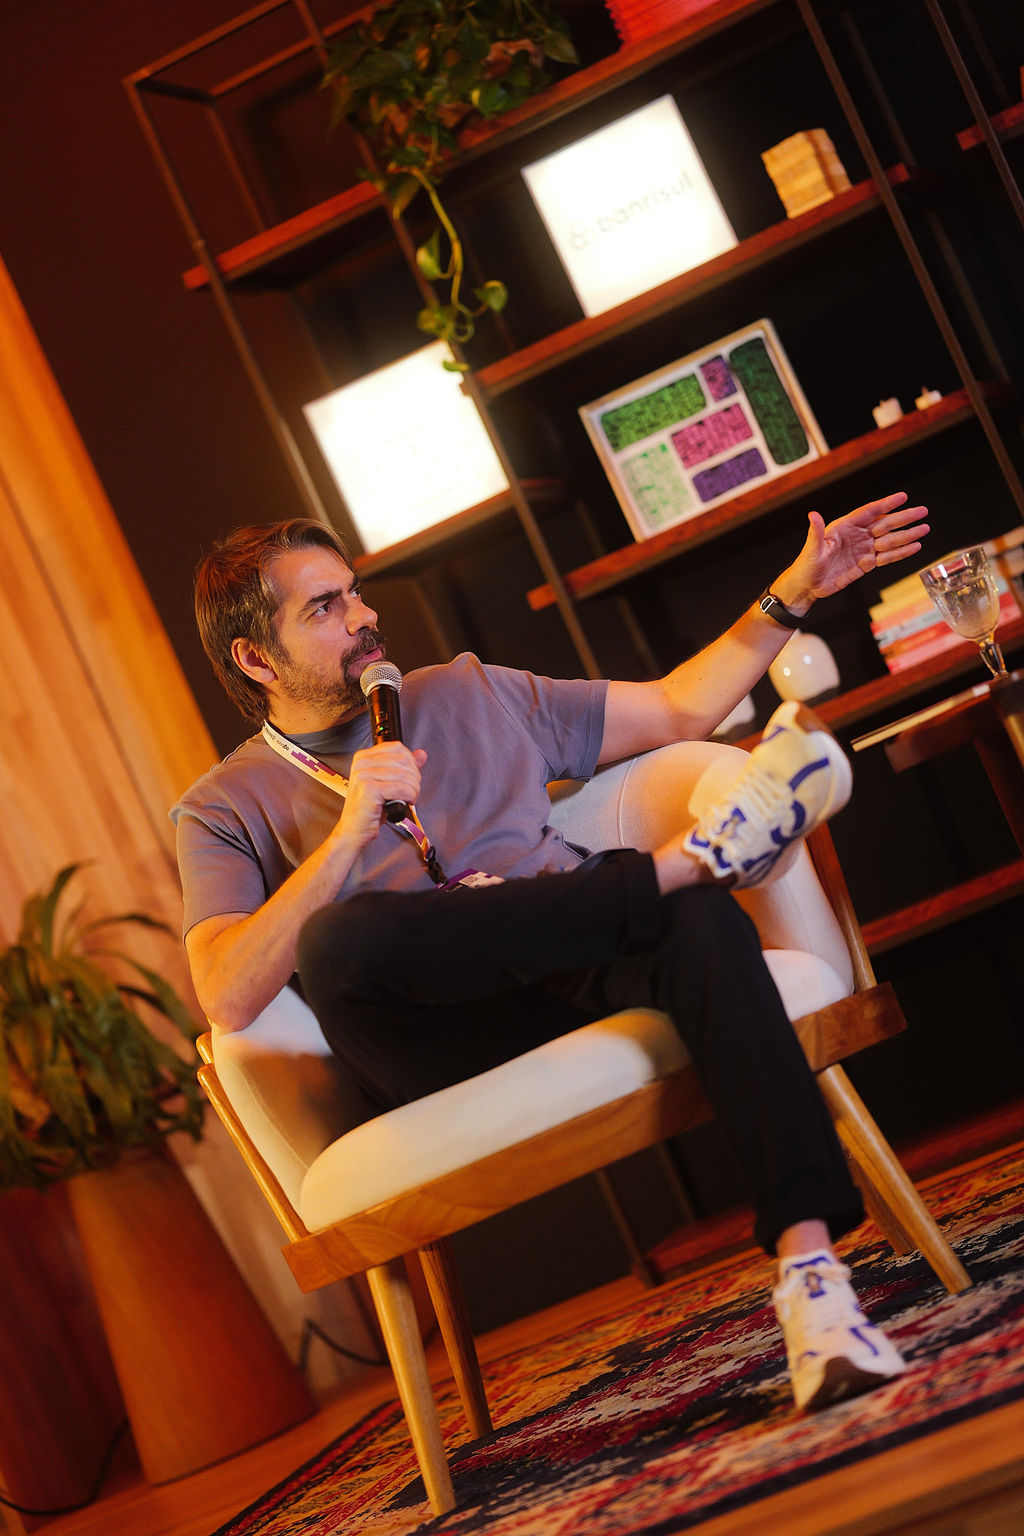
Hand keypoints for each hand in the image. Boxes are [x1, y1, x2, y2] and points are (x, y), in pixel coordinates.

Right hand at [337, 742, 427, 844]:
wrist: (354, 830)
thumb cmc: (369, 809)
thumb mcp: (388, 783)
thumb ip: (404, 767)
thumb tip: (421, 754)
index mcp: (363, 757)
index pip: (396, 747)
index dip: (410, 762)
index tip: (410, 777)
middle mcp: (361, 763)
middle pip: (402, 760)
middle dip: (414, 777)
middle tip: (411, 791)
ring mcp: (363, 775)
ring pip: (404, 775)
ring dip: (413, 789)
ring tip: (408, 798)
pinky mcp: (368, 789)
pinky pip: (401, 788)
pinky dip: (409, 796)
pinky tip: (404, 802)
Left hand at [779, 492, 929, 608]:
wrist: (807, 586)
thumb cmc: (806, 565)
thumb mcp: (812, 549)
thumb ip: (816, 532)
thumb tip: (813, 514)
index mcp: (844, 527)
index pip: (869, 512)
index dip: (886, 504)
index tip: (903, 497)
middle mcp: (856, 535)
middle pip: (884, 524)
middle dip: (904, 518)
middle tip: (922, 511)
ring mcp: (863, 549)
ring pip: (889, 540)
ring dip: (907, 535)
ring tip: (924, 529)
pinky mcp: (866, 564)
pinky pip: (887, 557)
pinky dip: (901, 552)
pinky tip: (915, 547)